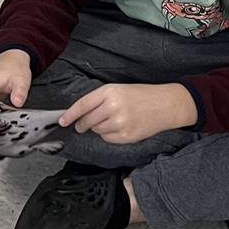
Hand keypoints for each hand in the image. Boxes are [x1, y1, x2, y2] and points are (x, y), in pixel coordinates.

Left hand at [59, 84, 196, 145]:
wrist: (166, 105)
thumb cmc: (142, 95)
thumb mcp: (119, 89)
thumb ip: (99, 100)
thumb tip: (79, 114)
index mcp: (109, 92)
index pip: (82, 105)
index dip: (70, 114)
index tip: (62, 121)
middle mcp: (113, 107)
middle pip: (87, 121)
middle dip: (82, 124)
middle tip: (84, 124)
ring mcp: (120, 123)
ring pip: (97, 131)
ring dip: (99, 128)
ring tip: (113, 120)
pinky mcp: (126, 136)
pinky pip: (108, 139)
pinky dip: (109, 135)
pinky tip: (120, 127)